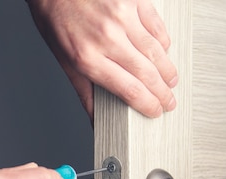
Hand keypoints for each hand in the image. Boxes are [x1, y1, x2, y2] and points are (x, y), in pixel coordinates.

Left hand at [27, 0, 177, 118]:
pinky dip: (163, 42)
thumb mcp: (63, 59)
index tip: (154, 110)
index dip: (147, 104)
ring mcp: (122, 17)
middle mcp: (107, 38)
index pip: (129, 90)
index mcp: (87, 58)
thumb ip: (84, 90)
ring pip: (157, 51)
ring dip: (167, 71)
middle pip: (147, 74)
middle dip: (162, 93)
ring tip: (170, 81)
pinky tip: (163, 52)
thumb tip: (96, 118)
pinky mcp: (133, 1)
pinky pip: (156, 26)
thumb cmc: (55, 18)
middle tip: (168, 101)